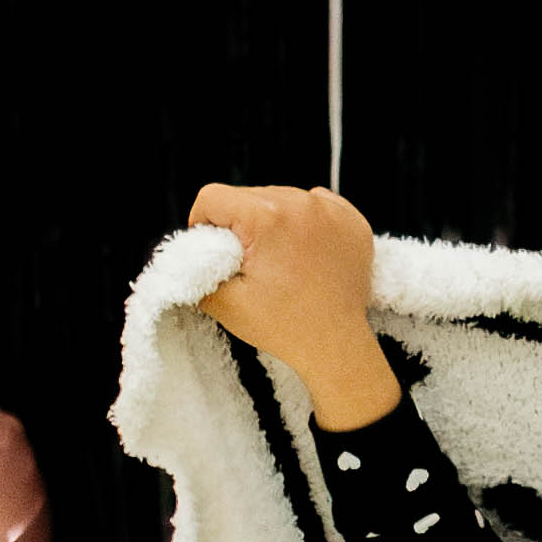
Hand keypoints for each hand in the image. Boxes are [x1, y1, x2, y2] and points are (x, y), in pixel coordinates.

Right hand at [188, 178, 402, 428]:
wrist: (336, 346)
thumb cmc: (285, 326)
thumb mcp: (224, 302)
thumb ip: (196, 270)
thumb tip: (189, 254)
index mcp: (267, 217)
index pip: (213, 197)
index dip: (204, 224)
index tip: (216, 250)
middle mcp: (302, 203)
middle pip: (247, 195)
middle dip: (241, 225)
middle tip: (252, 263)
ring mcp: (332, 209)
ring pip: (280, 198)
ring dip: (273, 222)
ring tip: (282, 261)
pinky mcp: (352, 219)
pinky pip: (314, 205)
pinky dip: (304, 223)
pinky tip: (305, 254)